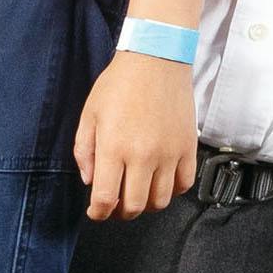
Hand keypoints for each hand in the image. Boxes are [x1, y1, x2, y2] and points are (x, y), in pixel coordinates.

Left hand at [74, 53, 197, 220]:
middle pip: (134, 206)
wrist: (156, 58)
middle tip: (116, 203)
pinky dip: (172, 190)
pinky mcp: (188, 147)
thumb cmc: (120, 82)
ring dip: (146, 204)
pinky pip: (184, 184)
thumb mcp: (89, 114)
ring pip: (160, 200)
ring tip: (139, 191)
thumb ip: (84, 151)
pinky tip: (161, 180)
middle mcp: (143, 155)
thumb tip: (90, 181)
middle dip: (120, 212)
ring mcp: (169, 153)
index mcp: (114, 148)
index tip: (96, 211)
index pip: (105, 200)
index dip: (98, 214)